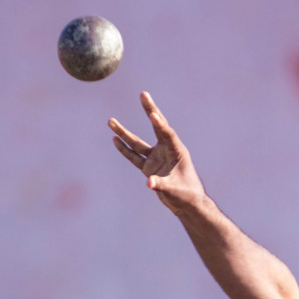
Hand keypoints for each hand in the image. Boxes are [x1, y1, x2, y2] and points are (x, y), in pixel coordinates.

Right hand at [109, 93, 207, 213]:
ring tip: (110, 121)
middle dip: (149, 110)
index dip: (160, 124)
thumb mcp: (175, 190)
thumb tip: (149, 182)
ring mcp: (156, 158)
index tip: (154, 114)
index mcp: (177, 151)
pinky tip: (114, 139)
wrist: (187, 204)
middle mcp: (166, 150)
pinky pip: (134, 156)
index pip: (167, 134)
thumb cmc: (187, 195)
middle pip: (156, 127)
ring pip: (138, 143)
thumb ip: (162, 185)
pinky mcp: (149, 167)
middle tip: (143, 94)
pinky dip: (124, 149)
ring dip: (124, 133)